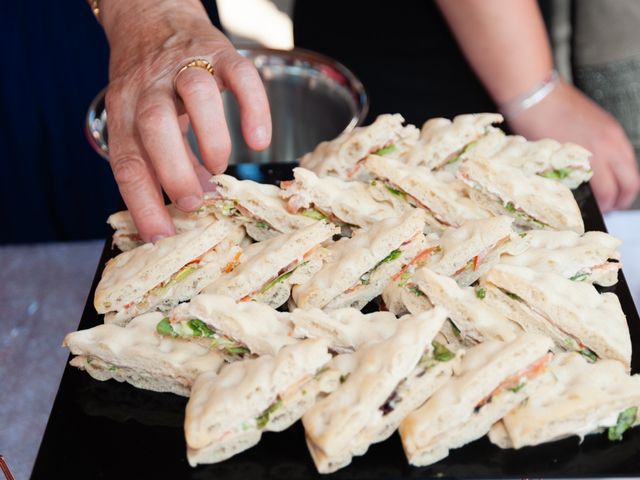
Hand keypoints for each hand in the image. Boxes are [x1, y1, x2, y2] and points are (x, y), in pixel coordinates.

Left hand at [100, 0, 270, 241]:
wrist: (153, 14)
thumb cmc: (150, 81)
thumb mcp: (142, 119)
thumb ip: (167, 159)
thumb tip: (199, 201)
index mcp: (125, 111)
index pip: (127, 162)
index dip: (142, 203)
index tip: (162, 237)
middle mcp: (150, 87)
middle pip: (155, 126)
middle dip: (175, 171)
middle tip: (194, 202)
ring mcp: (185, 66)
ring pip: (196, 95)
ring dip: (211, 139)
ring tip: (220, 166)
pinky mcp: (219, 52)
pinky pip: (241, 76)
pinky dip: (253, 108)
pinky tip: (258, 139)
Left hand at [508, 80, 639, 211]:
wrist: (535, 93)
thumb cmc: (534, 125)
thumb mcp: (549, 159)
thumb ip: (567, 177)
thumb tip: (574, 193)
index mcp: (593, 157)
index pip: (609, 193)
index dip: (604, 207)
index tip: (596, 212)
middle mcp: (610, 145)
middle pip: (630, 183)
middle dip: (621, 199)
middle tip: (608, 208)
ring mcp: (612, 133)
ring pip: (631, 167)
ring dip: (623, 183)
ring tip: (608, 192)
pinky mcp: (610, 124)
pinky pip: (624, 151)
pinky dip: (619, 165)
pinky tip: (605, 170)